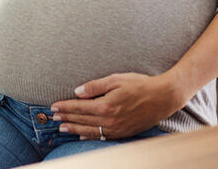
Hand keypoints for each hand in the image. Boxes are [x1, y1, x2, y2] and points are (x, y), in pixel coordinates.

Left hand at [50, 72, 187, 139]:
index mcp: (106, 105)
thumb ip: (95, 86)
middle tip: (53, 117)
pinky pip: (102, 136)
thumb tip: (77, 91)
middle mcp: (110, 120)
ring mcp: (117, 129)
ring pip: (90, 130)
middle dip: (66, 117)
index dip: (65, 106)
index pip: (79, 107)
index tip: (54, 106)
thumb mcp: (116, 79)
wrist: (163, 97)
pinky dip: (89, 136)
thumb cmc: (140, 84)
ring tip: (62, 127)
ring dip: (74, 128)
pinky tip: (81, 135)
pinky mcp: (123, 133)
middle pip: (82, 119)